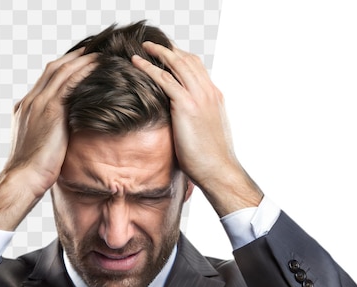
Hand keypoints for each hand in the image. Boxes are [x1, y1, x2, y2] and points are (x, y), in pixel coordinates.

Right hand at [0, 48, 97, 229]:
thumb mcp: (38, 148)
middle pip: (53, 68)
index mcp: (25, 108)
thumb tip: (62, 139)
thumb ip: (48, 135)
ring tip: (100, 53)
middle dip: (73, 57)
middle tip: (93, 48)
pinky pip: (69, 83)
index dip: (63, 68)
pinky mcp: (50, 110)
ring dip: (81, 59)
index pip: (45, 80)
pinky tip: (97, 66)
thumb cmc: (32, 172)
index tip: (79, 62)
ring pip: (62, 71)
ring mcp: (39, 103)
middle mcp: (30, 101)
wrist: (23, 178)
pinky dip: (83, 71)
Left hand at [132, 42, 261, 215]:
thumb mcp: (206, 134)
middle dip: (170, 50)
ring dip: (159, 52)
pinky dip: (150, 67)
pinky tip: (137, 63)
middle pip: (188, 61)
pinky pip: (165, 79)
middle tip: (153, 45)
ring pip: (177, 64)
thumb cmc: (212, 161)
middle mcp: (209, 92)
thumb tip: (184, 127)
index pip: (198, 69)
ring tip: (144, 47)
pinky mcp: (187, 106)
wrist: (220, 170)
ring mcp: (199, 97)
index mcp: (215, 98)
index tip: (168, 56)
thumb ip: (197, 122)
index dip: (182, 59)